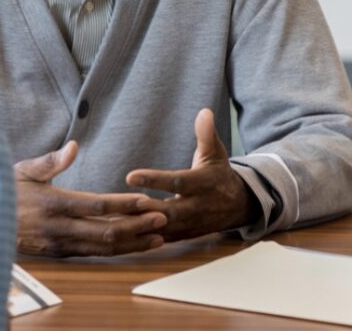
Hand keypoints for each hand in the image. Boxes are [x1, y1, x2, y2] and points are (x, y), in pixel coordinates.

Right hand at [14, 141, 167, 256]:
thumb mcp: (22, 170)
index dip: (123, 204)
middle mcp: (58, 228)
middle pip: (105, 231)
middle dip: (137, 226)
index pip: (96, 206)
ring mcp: (59, 244)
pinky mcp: (60, 253)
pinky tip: (135, 244)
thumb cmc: (4, 190)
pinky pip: (93, 253)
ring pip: (102, 248)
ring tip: (158, 236)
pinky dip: (117, 250)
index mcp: (52, 204)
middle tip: (164, 217)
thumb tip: (73, 146)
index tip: (146, 199)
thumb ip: (51, 160)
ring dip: (133, 243)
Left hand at [126, 109, 255, 241]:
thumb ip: (207, 134)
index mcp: (204, 183)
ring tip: (113, 221)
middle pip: (169, 211)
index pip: (177, 181)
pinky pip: (161, 239)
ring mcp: (191, 224)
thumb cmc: (219, 173)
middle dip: (145, 210)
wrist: (237, 205)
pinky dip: (142, 238)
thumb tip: (205, 111)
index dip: (154, 180)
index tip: (130, 176)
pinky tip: (121, 234)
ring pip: (162, 229)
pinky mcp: (183, 236)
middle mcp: (197, 207)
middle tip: (120, 205)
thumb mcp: (216, 152)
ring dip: (140, 227)